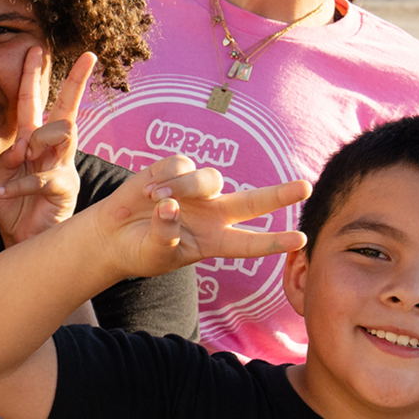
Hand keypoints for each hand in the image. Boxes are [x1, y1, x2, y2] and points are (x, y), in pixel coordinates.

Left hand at [0, 49, 95, 247]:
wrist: (22, 241)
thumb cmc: (13, 206)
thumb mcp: (1, 175)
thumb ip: (9, 156)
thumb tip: (24, 145)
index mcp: (34, 142)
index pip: (34, 102)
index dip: (34, 76)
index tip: (36, 48)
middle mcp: (53, 150)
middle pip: (65, 109)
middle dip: (76, 82)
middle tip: (88, 57)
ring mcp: (62, 166)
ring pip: (60, 132)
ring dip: (36, 141)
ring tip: (21, 158)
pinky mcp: (64, 187)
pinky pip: (42, 176)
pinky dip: (18, 183)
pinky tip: (3, 191)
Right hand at [86, 156, 305, 279]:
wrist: (113, 236)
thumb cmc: (140, 251)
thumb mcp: (154, 254)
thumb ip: (165, 234)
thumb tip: (170, 206)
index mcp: (214, 241)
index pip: (249, 243)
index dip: (275, 241)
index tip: (301, 239)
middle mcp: (213, 214)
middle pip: (253, 201)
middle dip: (279, 194)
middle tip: (305, 187)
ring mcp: (196, 192)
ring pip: (210, 179)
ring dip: (185, 187)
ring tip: (155, 199)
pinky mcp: (175, 171)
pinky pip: (181, 164)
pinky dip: (165, 176)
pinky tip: (147, 190)